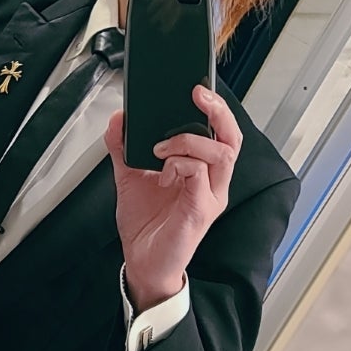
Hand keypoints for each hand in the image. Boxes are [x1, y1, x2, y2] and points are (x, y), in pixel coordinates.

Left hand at [104, 85, 241, 311]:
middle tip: (197, 96)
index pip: (221, 132)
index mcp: (202, 171)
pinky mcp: (201, 211)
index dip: (216, 108)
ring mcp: (209, 196)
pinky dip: (181, 164)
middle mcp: (212, 182)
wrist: (142, 262)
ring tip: (161, 149)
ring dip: (188, 141)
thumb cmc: (146, 224)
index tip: (197, 88)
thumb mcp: (129, 176)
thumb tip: (119, 119)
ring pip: (220, 153)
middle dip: (218, 111)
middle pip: (232, 137)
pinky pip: (200, 175)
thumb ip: (123, 147)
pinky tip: (163, 171)